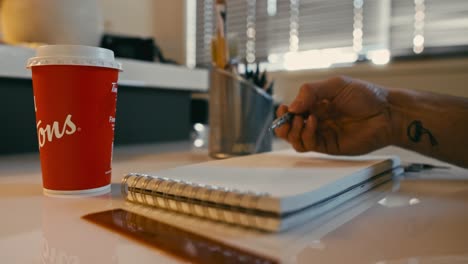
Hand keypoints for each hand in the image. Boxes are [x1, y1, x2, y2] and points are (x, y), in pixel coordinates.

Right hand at [275, 76, 394, 154]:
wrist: (386, 113)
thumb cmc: (366, 96)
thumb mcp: (336, 85)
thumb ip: (311, 91)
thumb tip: (291, 107)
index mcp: (316, 105)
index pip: (292, 112)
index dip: (284, 112)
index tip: (283, 108)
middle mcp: (316, 121)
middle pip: (289, 129)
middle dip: (282, 125)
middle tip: (287, 118)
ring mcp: (322, 134)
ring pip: (295, 140)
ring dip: (293, 131)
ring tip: (303, 119)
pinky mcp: (329, 146)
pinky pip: (309, 145)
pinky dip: (306, 135)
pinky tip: (314, 123)